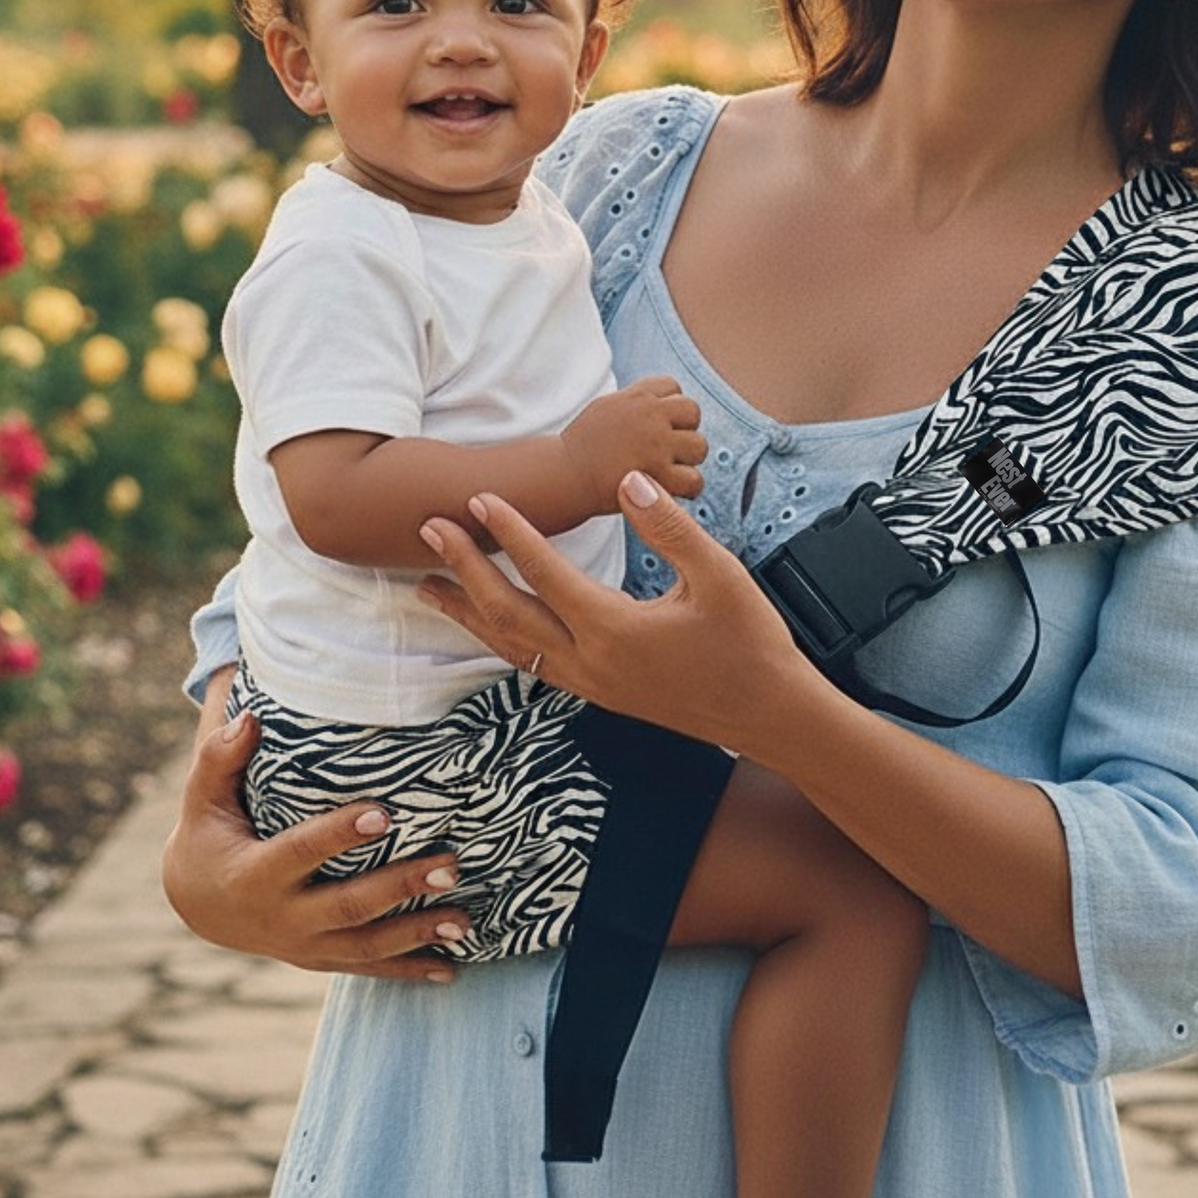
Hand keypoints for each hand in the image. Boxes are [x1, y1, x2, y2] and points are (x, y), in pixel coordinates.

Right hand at [160, 691, 471, 980]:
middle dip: (402, 887)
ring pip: (366, 946)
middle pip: (349, 906)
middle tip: (452, 866)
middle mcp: (281, 918)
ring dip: (418, 934)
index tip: (387, 813)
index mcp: (253, 875)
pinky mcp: (320, 959)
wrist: (198, 903)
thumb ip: (219, 758)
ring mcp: (303, 946)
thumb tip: (249, 718)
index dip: (342, 834)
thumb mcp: (203, 797)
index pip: (303, 852)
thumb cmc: (209, 833)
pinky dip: (408, 970)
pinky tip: (451, 970)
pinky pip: (367, 968)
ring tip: (466, 921)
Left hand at [416, 471, 824, 754]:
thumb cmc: (750, 642)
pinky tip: (489, 625)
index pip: (546, 573)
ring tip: (428, 585)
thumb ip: (668, 527)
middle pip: (509, 613)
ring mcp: (592, 686)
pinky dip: (500, 639)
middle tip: (430, 531)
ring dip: (469, 612)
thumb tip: (626, 482)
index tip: (480, 499)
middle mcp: (592, 664)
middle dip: (465, 570)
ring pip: (512, 646)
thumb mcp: (718, 575)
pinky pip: (534, 664)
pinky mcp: (601, 695)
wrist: (770, 715)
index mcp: (615, 630)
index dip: (510, 532)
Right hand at [560, 376, 706, 510]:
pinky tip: (673, 489)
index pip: (673, 387)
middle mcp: (649, 415)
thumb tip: (659, 399)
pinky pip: (694, 479)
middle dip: (684, 429)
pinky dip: (688, 487)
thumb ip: (635, 401)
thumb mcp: (606, 408)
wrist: (563, 475)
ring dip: (688, 459)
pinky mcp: (656, 476)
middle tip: (667, 449)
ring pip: (699, 446)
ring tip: (670, 469)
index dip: (668, 407)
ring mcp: (655, 445)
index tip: (656, 425)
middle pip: (692, 412)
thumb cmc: (582, 446)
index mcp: (636, 396)